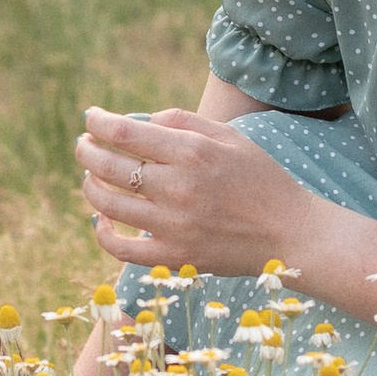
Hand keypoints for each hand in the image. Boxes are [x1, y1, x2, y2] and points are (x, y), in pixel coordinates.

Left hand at [76, 104, 306, 279]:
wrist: (293, 234)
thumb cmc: (263, 179)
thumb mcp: (231, 136)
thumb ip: (184, 121)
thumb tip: (141, 121)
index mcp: (192, 152)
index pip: (125, 132)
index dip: (99, 122)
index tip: (91, 118)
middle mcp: (178, 187)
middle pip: (108, 166)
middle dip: (86, 150)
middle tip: (83, 145)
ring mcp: (174, 226)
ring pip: (108, 203)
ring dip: (90, 185)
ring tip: (90, 176)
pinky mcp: (175, 257)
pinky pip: (121, 249)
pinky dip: (103, 232)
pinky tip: (101, 219)